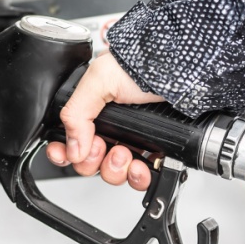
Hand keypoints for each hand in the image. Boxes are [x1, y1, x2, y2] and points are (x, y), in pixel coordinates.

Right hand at [45, 53, 165, 191]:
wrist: (181, 70)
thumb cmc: (141, 65)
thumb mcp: (99, 81)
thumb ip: (76, 114)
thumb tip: (72, 149)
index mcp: (89, 110)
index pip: (66, 139)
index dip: (63, 152)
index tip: (68, 156)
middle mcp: (107, 127)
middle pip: (87, 162)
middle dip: (93, 161)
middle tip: (102, 147)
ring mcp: (129, 140)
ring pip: (111, 173)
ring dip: (115, 170)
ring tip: (125, 154)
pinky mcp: (151, 150)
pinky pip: (138, 177)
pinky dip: (138, 177)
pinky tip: (142, 167)